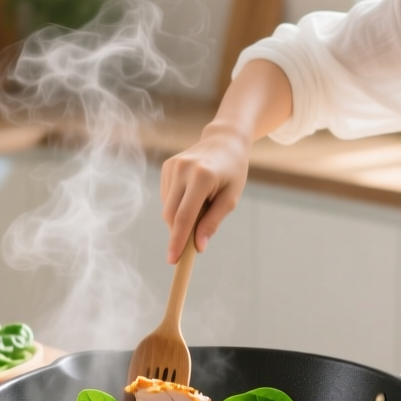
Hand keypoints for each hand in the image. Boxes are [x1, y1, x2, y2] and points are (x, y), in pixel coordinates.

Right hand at [160, 124, 249, 262]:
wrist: (225, 141)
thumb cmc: (233, 171)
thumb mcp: (231, 198)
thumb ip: (213, 222)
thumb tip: (198, 247)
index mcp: (202, 177)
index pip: (185, 216)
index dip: (178, 241)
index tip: (173, 260)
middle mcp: (183, 169)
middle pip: (171, 214)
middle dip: (177, 234)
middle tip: (189, 247)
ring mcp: (172, 166)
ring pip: (167, 207)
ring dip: (179, 218)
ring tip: (202, 206)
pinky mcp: (166, 166)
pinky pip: (167, 197)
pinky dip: (177, 205)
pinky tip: (193, 196)